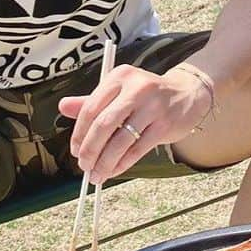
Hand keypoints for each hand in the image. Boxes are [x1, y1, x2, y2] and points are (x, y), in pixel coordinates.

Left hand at [59, 64, 212, 183]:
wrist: (188, 94)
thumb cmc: (148, 95)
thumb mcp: (120, 91)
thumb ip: (91, 101)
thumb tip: (63, 107)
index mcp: (120, 77)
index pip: (91, 108)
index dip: (79, 133)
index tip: (75, 150)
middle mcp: (137, 88)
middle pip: (104, 124)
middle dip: (90, 150)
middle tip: (84, 165)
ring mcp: (153, 106)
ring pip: (121, 140)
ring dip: (105, 161)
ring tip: (97, 174)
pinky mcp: (165, 124)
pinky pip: (138, 149)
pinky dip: (123, 163)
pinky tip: (114, 170)